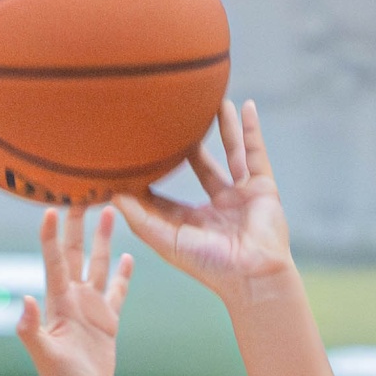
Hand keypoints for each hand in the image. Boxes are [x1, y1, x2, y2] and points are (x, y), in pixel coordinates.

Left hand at [16, 207, 132, 375]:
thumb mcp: (45, 355)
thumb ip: (31, 329)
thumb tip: (24, 301)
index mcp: (59, 302)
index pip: (54, 261)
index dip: (51, 235)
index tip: (51, 206)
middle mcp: (74, 299)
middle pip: (75, 252)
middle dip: (78, 223)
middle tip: (82, 190)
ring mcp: (91, 308)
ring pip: (99, 264)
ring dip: (103, 238)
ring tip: (111, 210)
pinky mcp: (108, 322)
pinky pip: (117, 291)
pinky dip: (123, 274)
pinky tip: (129, 256)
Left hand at [112, 97, 292, 302]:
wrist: (254, 274)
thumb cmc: (210, 265)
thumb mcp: (168, 241)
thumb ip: (141, 218)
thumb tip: (114, 193)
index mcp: (189, 223)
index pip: (162, 195)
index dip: (145, 176)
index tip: (127, 153)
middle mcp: (214, 207)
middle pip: (197, 167)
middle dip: (184, 145)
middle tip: (167, 117)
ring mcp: (239, 196)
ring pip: (228, 154)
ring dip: (221, 128)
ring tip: (211, 101)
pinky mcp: (261, 189)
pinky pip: (255, 153)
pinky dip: (250, 130)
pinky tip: (244, 106)